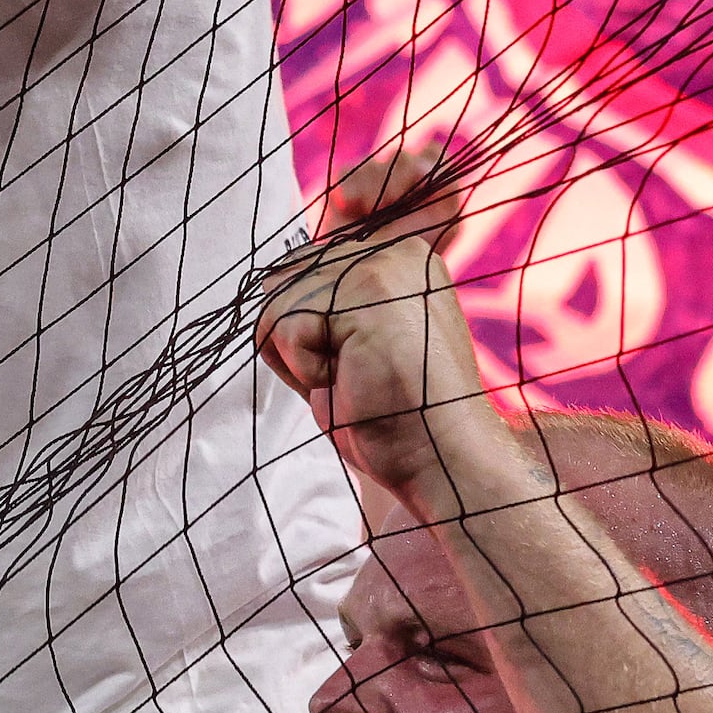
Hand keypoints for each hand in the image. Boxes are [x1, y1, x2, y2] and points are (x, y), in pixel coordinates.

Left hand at [255, 148, 481, 506]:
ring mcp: (383, 265)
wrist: (444, 460)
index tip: (358, 366)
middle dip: (299, 344)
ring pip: (277, 304)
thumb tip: (268, 281)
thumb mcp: (355, 347)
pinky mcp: (366, 291)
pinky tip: (354, 380)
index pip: (302, 275)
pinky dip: (304, 372)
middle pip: (283, 283)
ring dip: (301, 361)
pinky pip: (285, 328)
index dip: (309, 336)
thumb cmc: (396, 418)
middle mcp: (394, 252)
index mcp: (398, 261)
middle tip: (356, 376)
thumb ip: (323, 307)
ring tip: (358, 377)